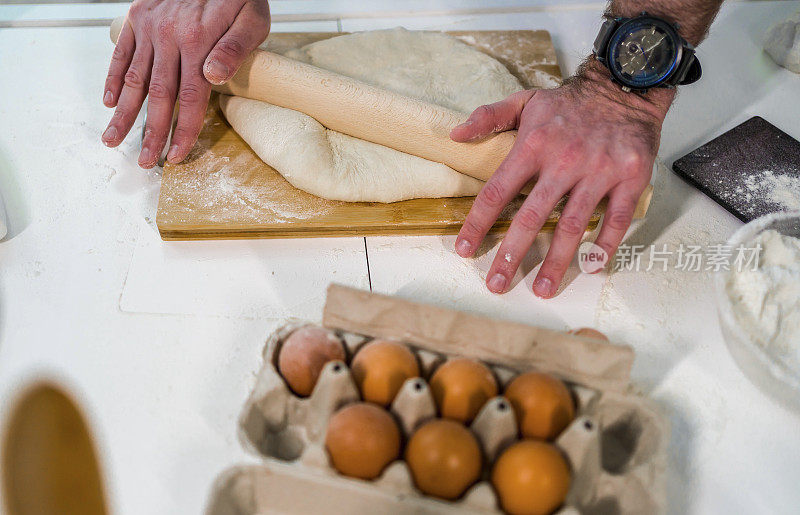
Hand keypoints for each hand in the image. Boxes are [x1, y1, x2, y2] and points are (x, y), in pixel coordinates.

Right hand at [101, 0, 269, 167]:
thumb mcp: (252, 19)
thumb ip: (235, 49)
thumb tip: (215, 78)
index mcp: (198, 42)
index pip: (190, 99)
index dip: (183, 130)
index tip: (176, 155)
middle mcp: (169, 37)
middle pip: (159, 96)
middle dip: (150, 132)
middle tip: (143, 161)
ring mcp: (150, 26)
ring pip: (134, 78)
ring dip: (123, 113)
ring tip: (112, 140)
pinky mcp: (138, 16)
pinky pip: (122, 52)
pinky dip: (113, 78)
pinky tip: (110, 103)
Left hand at [450, 59, 672, 297]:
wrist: (625, 86)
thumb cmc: (571, 102)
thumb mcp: (525, 100)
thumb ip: (489, 116)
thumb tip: (454, 135)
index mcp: (534, 145)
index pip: (498, 191)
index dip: (478, 223)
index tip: (465, 249)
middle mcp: (564, 161)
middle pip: (532, 217)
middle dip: (511, 254)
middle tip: (497, 284)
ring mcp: (599, 171)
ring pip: (574, 224)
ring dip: (556, 261)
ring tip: (542, 288)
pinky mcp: (631, 177)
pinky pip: (617, 218)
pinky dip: (605, 245)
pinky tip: (590, 266)